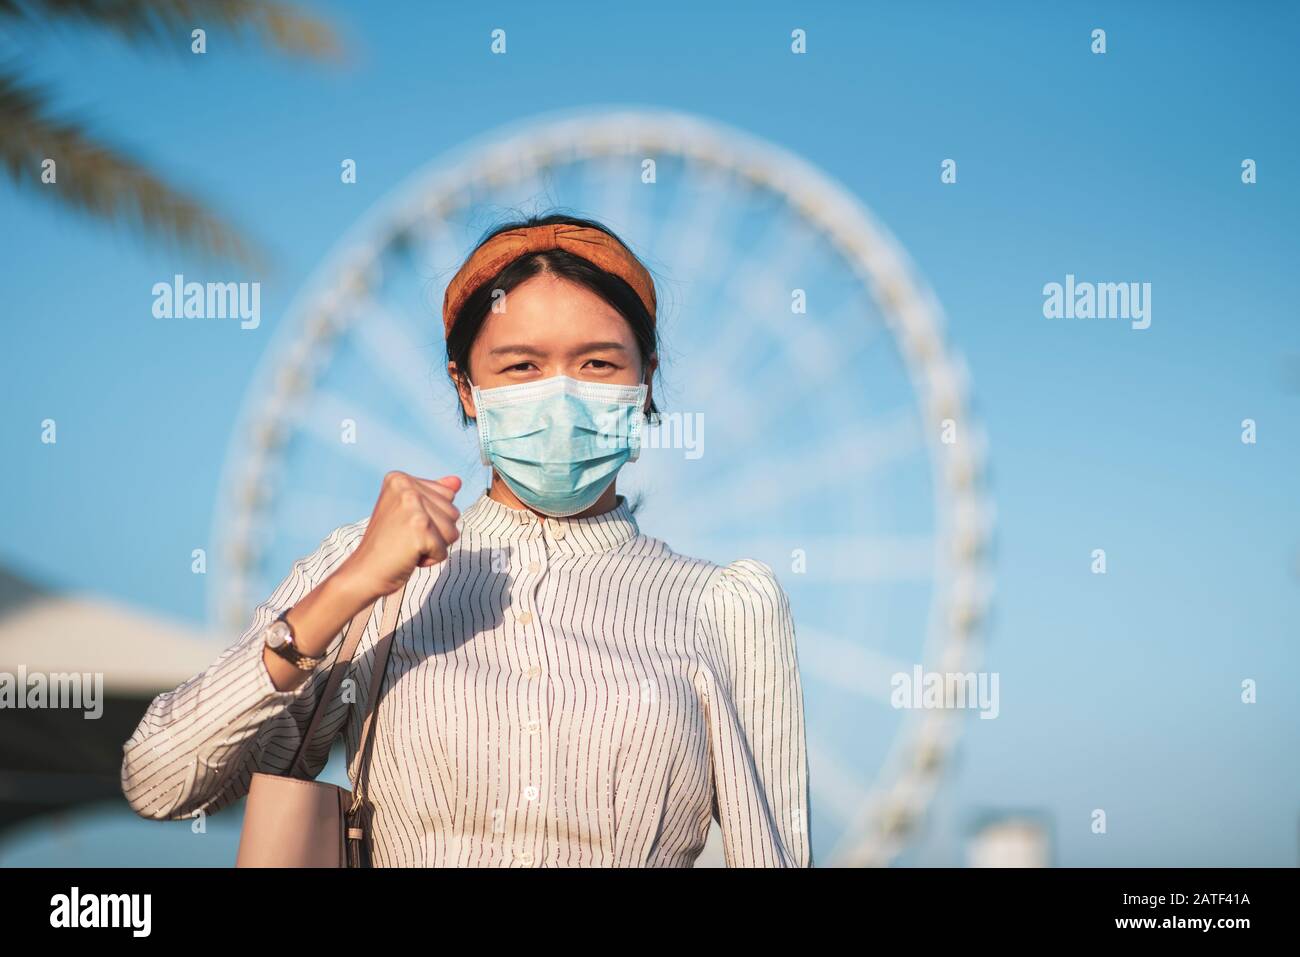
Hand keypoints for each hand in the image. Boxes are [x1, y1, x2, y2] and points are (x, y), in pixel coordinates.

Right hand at [336, 471, 461, 601]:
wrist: (365, 572)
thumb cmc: (388, 544)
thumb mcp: (409, 513)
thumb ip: (434, 495)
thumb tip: (458, 481)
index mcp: (400, 479)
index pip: (448, 495)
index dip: (433, 518)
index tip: (405, 525)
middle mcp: (406, 487)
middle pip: (453, 512)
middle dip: (437, 533)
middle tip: (405, 538)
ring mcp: (413, 506)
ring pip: (453, 531)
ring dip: (435, 546)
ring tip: (408, 546)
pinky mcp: (420, 528)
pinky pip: (444, 550)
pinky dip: (431, 559)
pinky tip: (409, 557)